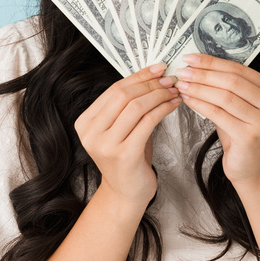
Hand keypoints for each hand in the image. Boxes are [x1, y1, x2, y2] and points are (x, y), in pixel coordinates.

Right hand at [74, 63, 179, 209]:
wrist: (126, 193)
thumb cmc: (128, 158)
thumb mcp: (122, 129)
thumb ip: (128, 105)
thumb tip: (152, 74)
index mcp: (85, 123)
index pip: (113, 90)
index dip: (138, 76)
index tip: (158, 68)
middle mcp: (91, 133)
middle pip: (123, 96)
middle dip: (150, 84)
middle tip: (170, 79)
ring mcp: (105, 145)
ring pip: (136, 107)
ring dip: (159, 95)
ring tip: (174, 91)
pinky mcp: (124, 155)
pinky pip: (148, 122)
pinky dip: (163, 109)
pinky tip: (174, 105)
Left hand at [175, 54, 259, 184]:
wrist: (250, 167)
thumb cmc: (242, 133)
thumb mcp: (241, 106)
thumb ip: (228, 86)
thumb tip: (198, 64)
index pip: (241, 70)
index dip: (213, 62)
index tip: (191, 58)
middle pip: (233, 82)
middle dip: (204, 74)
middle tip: (183, 71)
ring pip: (225, 97)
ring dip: (199, 89)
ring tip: (182, 84)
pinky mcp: (251, 137)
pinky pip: (219, 114)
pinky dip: (200, 104)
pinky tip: (188, 100)